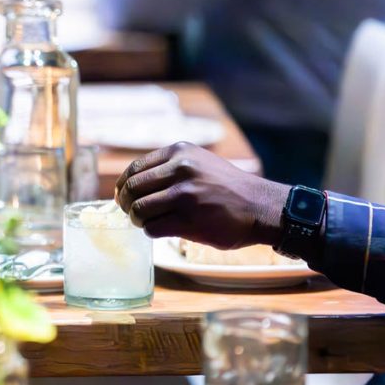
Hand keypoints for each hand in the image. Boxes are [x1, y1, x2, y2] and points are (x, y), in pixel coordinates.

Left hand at [115, 142, 290, 248]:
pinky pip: (153, 228)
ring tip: (148, 223)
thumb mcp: (198, 163)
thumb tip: (130, 185)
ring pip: (139, 210)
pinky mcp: (189, 220)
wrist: (260, 206)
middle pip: (132, 190)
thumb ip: (168, 168)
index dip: (123, 186)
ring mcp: (185, 195)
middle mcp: (180, 169)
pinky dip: (151, 232)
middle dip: (127, 205)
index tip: (123, 197)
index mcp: (179, 152)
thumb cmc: (227, 188)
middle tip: (132, 214)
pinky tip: (162, 230)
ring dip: (138, 221)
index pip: (134, 169)